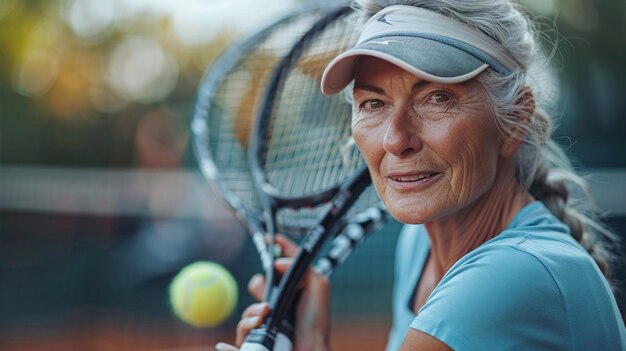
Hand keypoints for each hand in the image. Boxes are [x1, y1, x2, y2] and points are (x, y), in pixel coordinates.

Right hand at [220, 235, 331, 350]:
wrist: (308, 347)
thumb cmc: (316, 322)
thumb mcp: (318, 287)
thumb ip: (302, 268)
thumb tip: (279, 261)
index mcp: (295, 288)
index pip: (284, 263)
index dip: (277, 248)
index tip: (269, 238)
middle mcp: (280, 302)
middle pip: (262, 284)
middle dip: (260, 284)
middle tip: (264, 286)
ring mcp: (268, 320)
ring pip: (249, 307)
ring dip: (255, 308)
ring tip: (265, 312)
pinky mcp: (257, 335)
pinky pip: (243, 326)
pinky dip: (247, 324)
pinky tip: (256, 324)